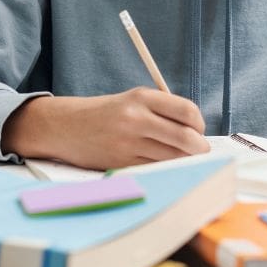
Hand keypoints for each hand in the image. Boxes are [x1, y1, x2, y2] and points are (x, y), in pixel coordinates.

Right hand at [1, 87, 209, 169]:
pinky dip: (164, 169)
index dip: (199, 124)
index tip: (198, 130)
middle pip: (185, 138)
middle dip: (199, 148)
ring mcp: (128, 142)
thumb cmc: (104, 114)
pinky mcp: (121, 162)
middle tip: (201, 152)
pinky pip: (155, 168)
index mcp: (142, 97)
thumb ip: (161, 111)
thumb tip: (196, 133)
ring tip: (183, 158)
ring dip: (184, 161)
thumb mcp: (132, 100)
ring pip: (173, 157)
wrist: (65, 126)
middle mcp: (136, 118)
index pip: (187, 111)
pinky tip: (162, 165)